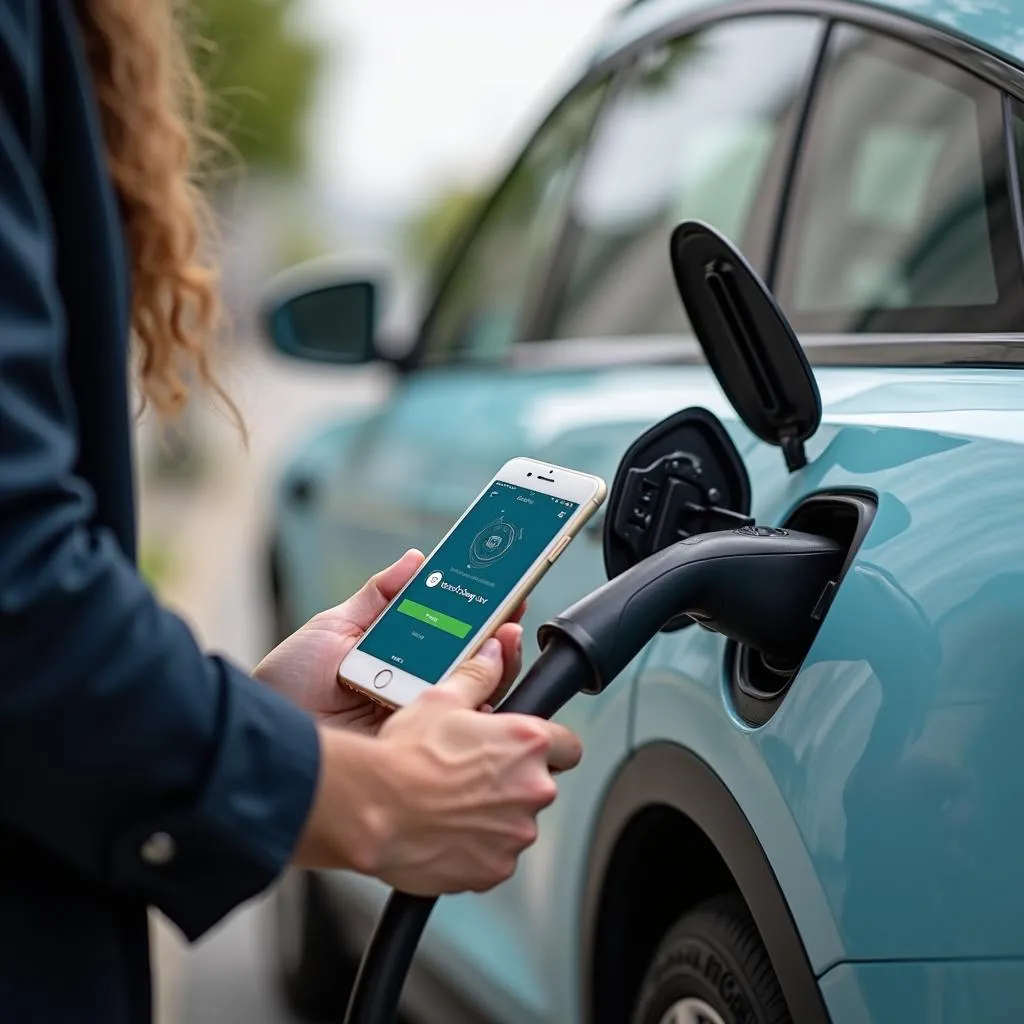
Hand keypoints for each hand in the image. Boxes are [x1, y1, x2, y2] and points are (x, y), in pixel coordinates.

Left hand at [253, 549, 524, 734]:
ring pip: (479, 693)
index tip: (505, 587)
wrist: (266, 731)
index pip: (454, 632)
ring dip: (502, 664)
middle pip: (476, 662)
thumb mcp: (335, 627)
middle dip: (503, 633)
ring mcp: (421, 719)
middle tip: (514, 609)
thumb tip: (416, 560)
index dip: (482, 612)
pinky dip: (483, 709)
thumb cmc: (290, 683)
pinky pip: (463, 730)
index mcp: (403, 658)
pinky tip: (490, 685)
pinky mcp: (420, 748)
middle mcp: (418, 689)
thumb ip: (378, 595)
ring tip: (507, 637)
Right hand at [294, 636, 582, 893]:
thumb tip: (496, 650)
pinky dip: (476, 848)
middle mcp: (532, 788)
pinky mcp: (495, 869)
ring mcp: (516, 833)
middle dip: (514, 782)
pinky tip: (444, 830)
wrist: (370, 808)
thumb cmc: (403, 754)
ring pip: (516, 824)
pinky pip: (494, 857)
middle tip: (472, 776)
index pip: (567, 746)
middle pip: (539, 785)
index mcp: (527, 742)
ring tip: (450, 804)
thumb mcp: (441, 698)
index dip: (547, 747)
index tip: (526, 751)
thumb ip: (480, 675)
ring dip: (494, 817)